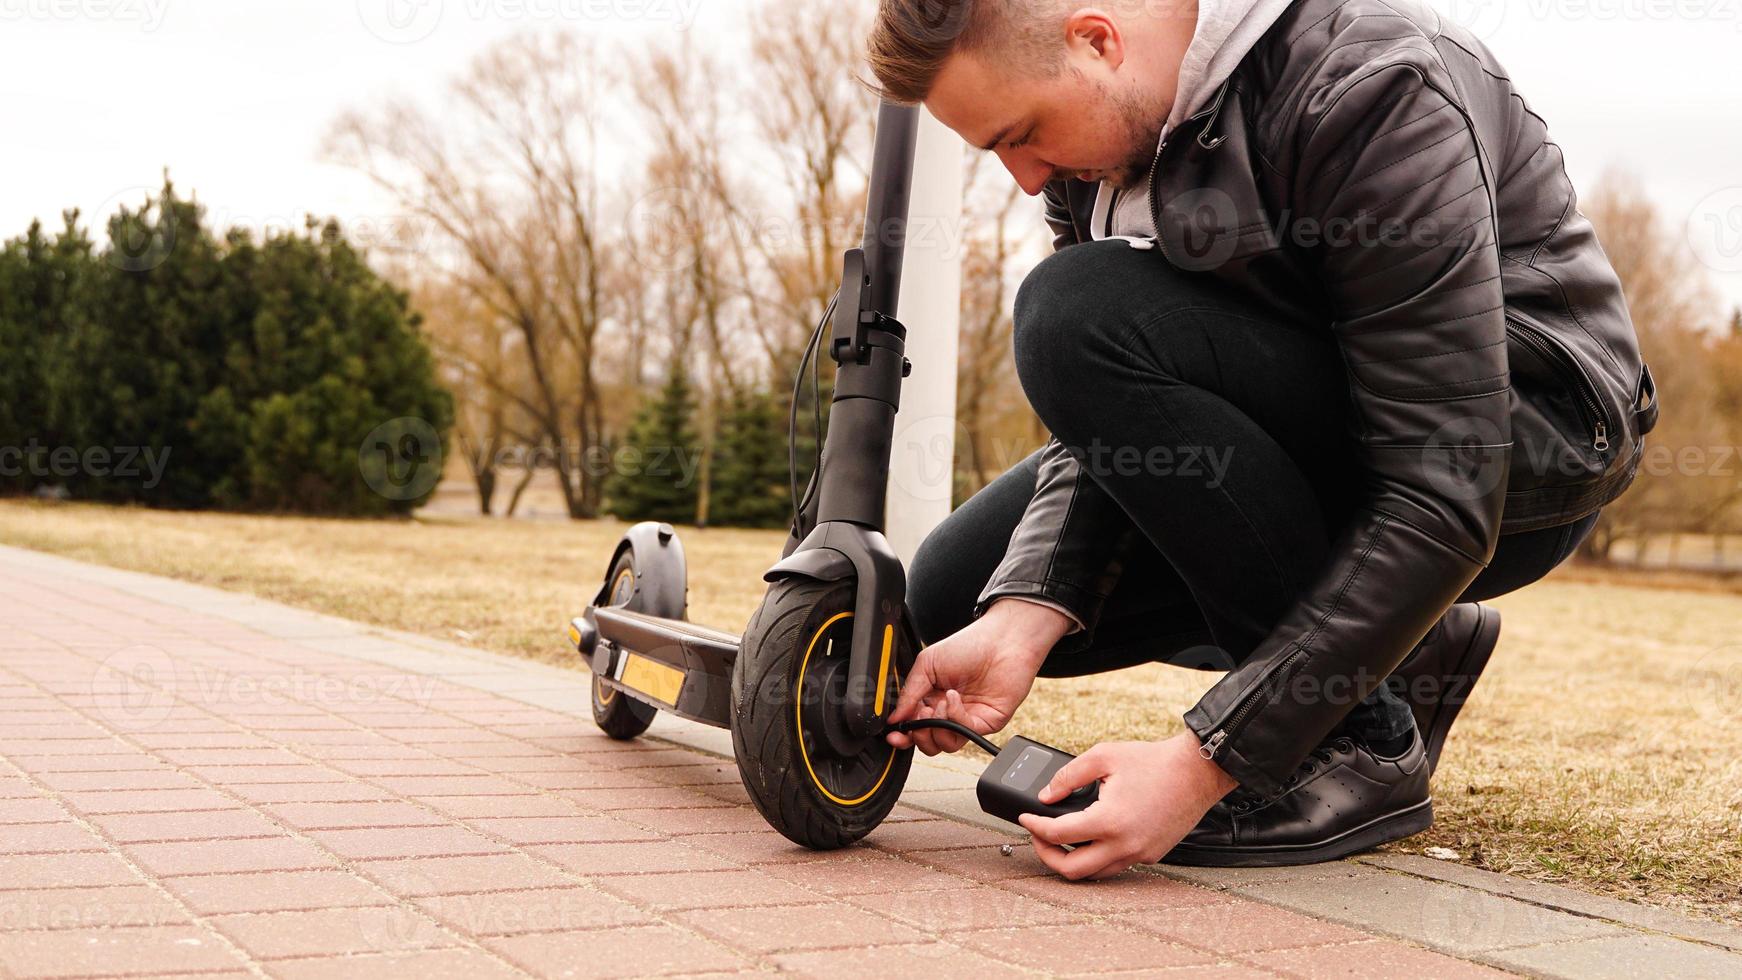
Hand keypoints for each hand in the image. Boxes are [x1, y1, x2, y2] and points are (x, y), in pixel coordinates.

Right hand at [884, 599, 1070, 755]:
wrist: (1002, 640)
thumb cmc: (969, 645)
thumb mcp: (927, 663)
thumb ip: (908, 692)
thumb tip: (895, 717)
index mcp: (931, 698)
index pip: (913, 726)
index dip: (903, 734)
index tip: (894, 734)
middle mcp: (948, 712)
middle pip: (928, 742)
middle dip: (918, 735)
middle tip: (918, 718)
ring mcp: (966, 718)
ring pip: (945, 745)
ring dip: (936, 728)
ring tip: (936, 706)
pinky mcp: (985, 723)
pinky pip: (963, 732)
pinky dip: (954, 717)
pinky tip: (953, 698)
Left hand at [1016, 731, 1238, 879]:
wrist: (1196, 772)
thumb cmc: (1153, 762)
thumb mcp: (1103, 756)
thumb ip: (1069, 776)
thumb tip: (1046, 795)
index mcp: (1108, 821)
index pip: (1057, 834)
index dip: (1034, 825)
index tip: (1025, 817)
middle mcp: (1123, 845)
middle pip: (1071, 870)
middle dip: (1046, 855)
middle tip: (1038, 836)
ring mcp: (1138, 854)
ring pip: (1094, 874)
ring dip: (1072, 861)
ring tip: (1061, 839)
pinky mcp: (1150, 855)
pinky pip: (1115, 866)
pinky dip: (1097, 857)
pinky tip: (1091, 838)